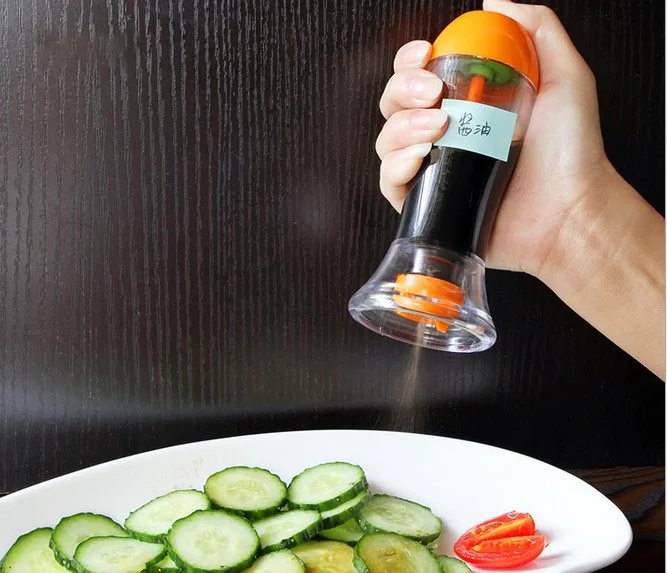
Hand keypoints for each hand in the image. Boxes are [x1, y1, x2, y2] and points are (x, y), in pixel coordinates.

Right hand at [375, 0, 612, 277]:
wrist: (569, 210)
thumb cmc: (572, 154)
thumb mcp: (565, 78)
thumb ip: (537, 32)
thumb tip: (496, 1)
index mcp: (468, 106)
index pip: (419, 76)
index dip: (411, 61)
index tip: (425, 54)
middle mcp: (446, 137)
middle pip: (395, 104)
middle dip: (402, 91)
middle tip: (432, 93)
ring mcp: (434, 171)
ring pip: (386, 140)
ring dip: (401, 127)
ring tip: (435, 129)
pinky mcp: (426, 205)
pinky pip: (390, 182)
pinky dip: (395, 166)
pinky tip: (418, 157)